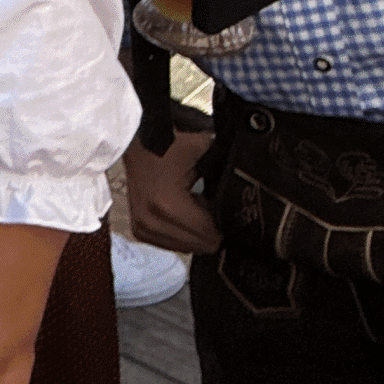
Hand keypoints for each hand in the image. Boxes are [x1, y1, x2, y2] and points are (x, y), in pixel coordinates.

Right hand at [124, 130, 220, 252]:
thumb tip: (248, 194)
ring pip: (187, 247)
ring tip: (196, 206)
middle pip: (200, 245)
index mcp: (167, 206)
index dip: (226, 221)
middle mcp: (151, 222)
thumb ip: (226, 173)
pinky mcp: (139, 228)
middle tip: (210, 203)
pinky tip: (183, 213)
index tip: (227, 205)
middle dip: (211, 228)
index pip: (211, 235)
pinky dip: (182, 232)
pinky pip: (171, 244)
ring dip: (196, 231)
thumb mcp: (204, 149)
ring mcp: (142, 227)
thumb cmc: (169, 139)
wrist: (136, 136)